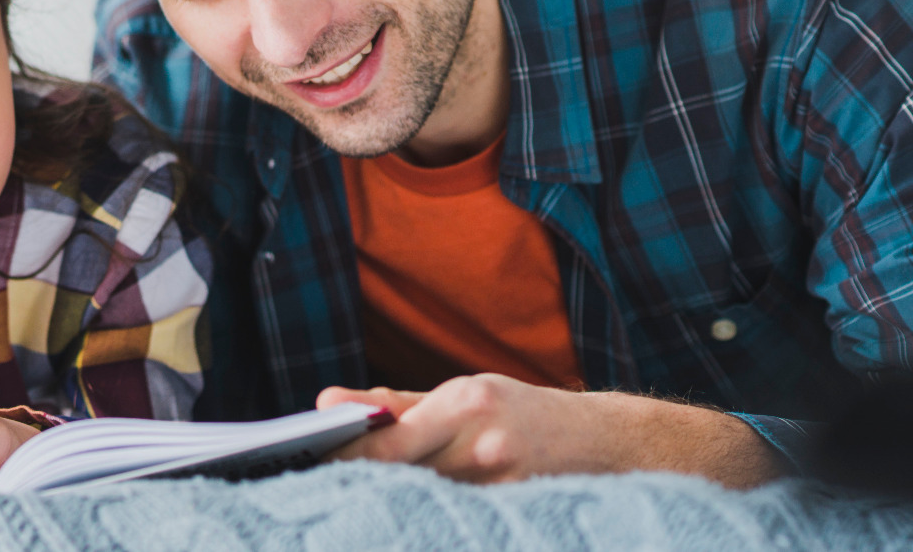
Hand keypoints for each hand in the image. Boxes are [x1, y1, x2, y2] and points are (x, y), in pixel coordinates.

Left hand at [318, 374, 788, 488]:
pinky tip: (404, 521)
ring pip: (422, 504)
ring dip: (387, 504)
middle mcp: (483, 448)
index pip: (387, 441)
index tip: (303, 462)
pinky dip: (423, 519)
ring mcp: (500, 491)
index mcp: (468, 404)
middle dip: (355, 482)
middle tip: (312, 489)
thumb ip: (394, 402)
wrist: (609, 445)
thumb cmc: (524, 413)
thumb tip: (325, 402)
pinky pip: (452, 521)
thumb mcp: (464, 391)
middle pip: (398, 476)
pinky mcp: (511, 518)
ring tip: (350, 505)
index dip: (341, 456)